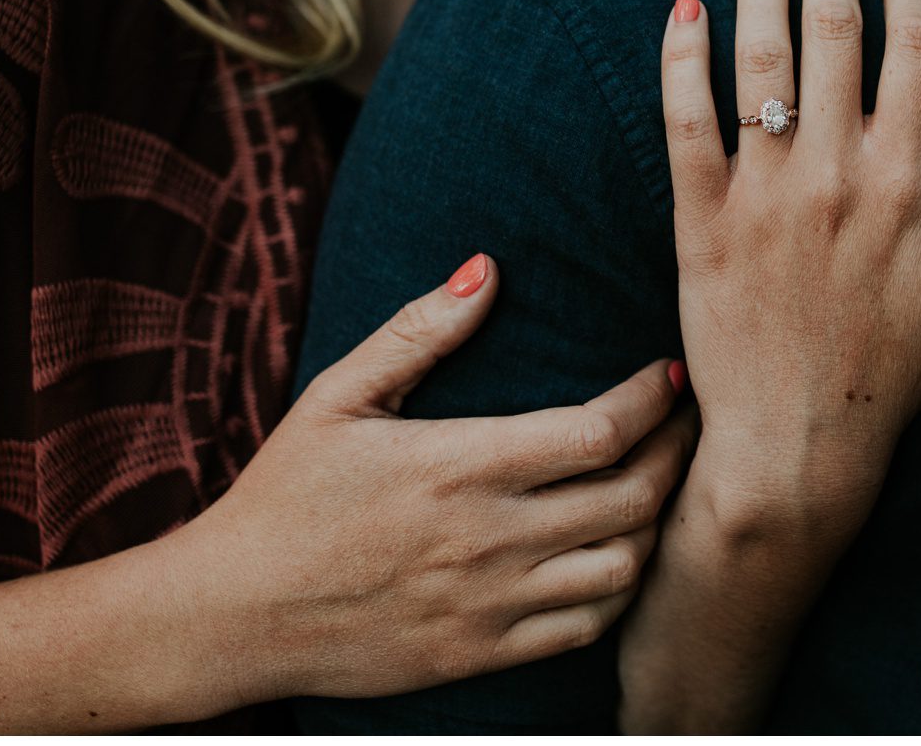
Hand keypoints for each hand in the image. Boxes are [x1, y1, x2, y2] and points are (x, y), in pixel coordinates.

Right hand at [173, 254, 695, 703]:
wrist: (232, 614)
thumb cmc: (284, 495)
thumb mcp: (337, 397)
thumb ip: (418, 331)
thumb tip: (486, 267)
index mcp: (461, 465)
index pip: (600, 430)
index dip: (654, 399)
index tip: (668, 374)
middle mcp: (488, 538)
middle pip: (632, 497)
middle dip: (678, 452)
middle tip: (688, 422)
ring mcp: (490, 603)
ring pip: (623, 568)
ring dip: (656, 524)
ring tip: (658, 487)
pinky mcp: (483, 653)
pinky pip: (586, 627)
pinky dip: (619, 590)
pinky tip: (617, 555)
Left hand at [658, 0, 920, 523]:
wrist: (798, 443)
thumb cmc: (898, 371)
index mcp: (908, 181)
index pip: (914, 52)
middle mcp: (834, 172)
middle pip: (833, 33)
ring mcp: (762, 193)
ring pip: (759, 60)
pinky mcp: (700, 220)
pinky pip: (684, 120)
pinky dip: (682, 60)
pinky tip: (683, 10)